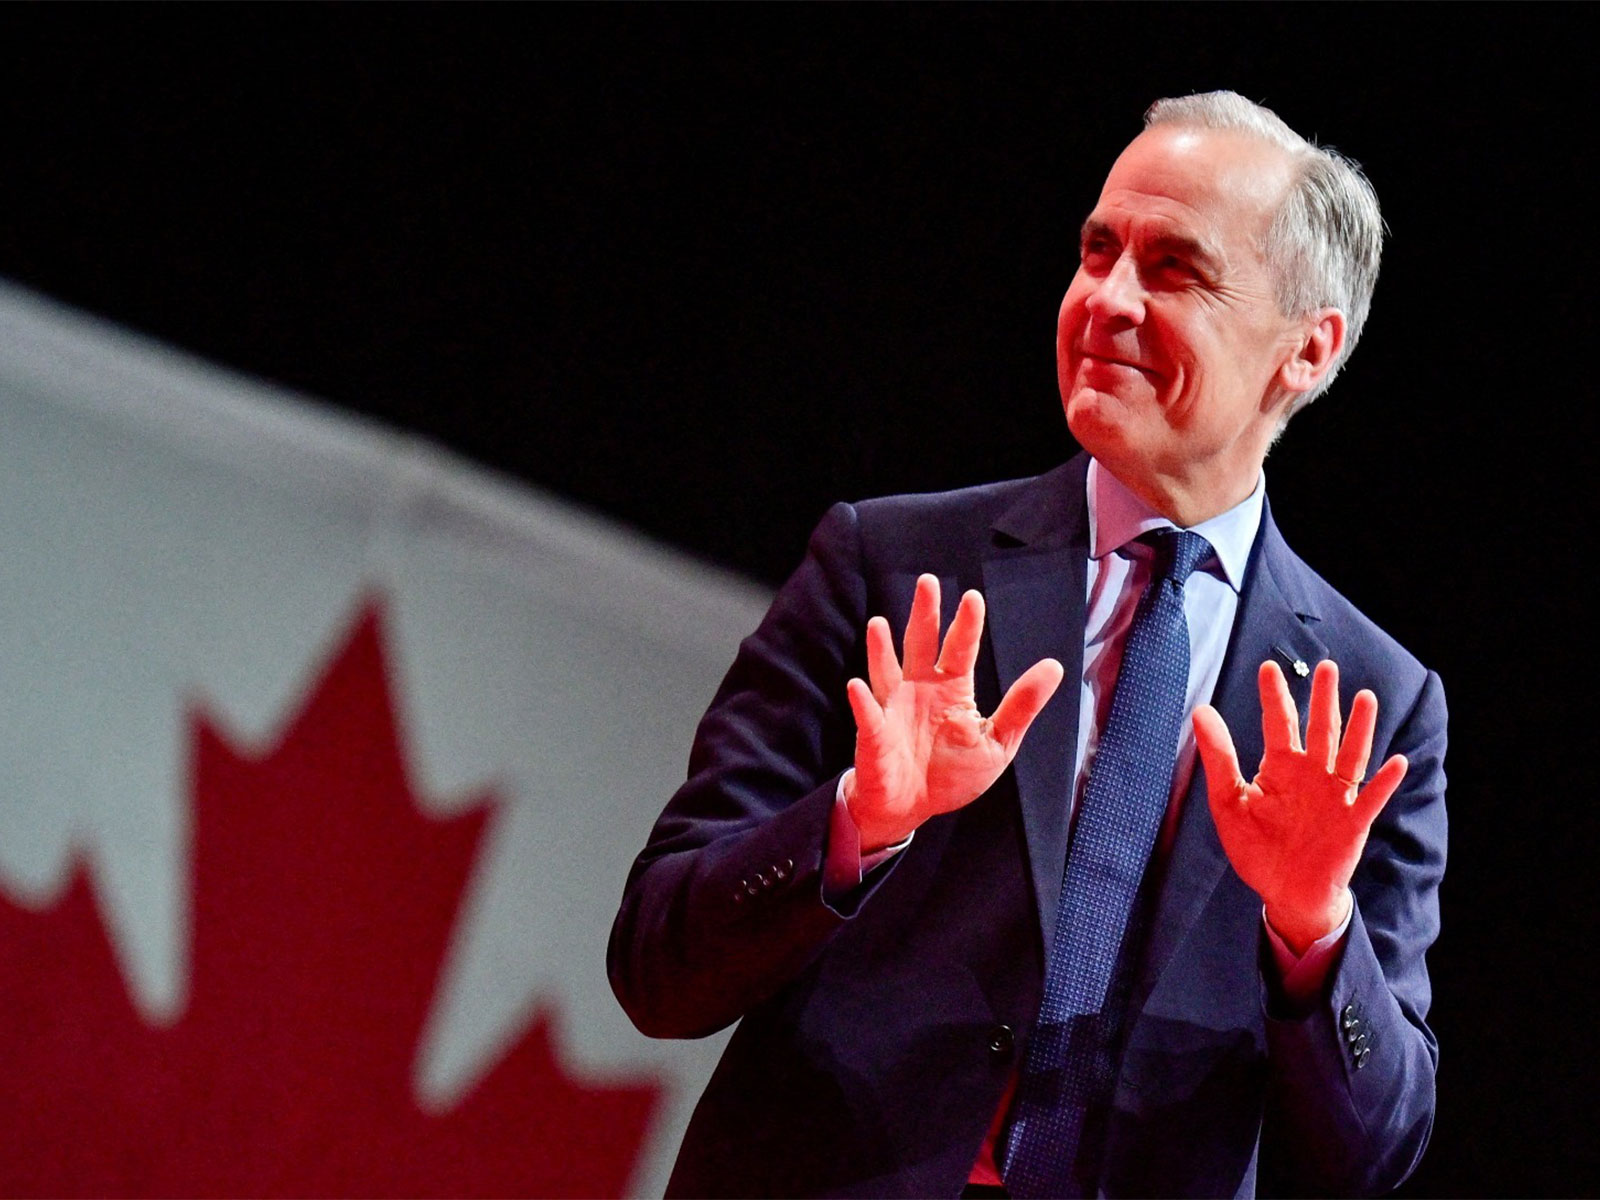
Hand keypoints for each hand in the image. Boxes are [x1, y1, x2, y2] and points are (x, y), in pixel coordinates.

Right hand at [844, 574, 1063, 851]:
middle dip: (924, 614)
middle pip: (921, 644)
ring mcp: (893, 709)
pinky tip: (857, 687)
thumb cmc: (951, 773)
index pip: (960, 649)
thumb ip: (1021, 706)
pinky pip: (869, 717)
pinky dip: (862, 702)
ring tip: (879, 624)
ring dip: (881, 648)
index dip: (966, 625)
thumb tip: (1054, 667)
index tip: (973, 598)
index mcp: (952, 689)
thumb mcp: (997, 742)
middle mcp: (920, 689)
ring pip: (887, 671)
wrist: (912, 806)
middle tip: (928, 582)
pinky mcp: (875, 735)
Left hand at [1192, 659, 1408, 954]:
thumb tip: (1201, 711)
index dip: (1275, 696)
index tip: (1269, 667)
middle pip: (1321, 730)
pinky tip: (1397, 762)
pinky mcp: (1352, 823)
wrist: (1285, 892)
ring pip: (1350, 755)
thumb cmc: (1256, 848)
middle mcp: (1311, 775)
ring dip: (1359, 728)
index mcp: (1280, 768)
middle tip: (1327, 666)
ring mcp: (1334, 797)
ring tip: (1366, 697)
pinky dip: (1384, 782)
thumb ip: (1219, 757)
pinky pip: (1370, 799)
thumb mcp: (1228, 801)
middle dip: (1324, 699)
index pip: (1278, 723)